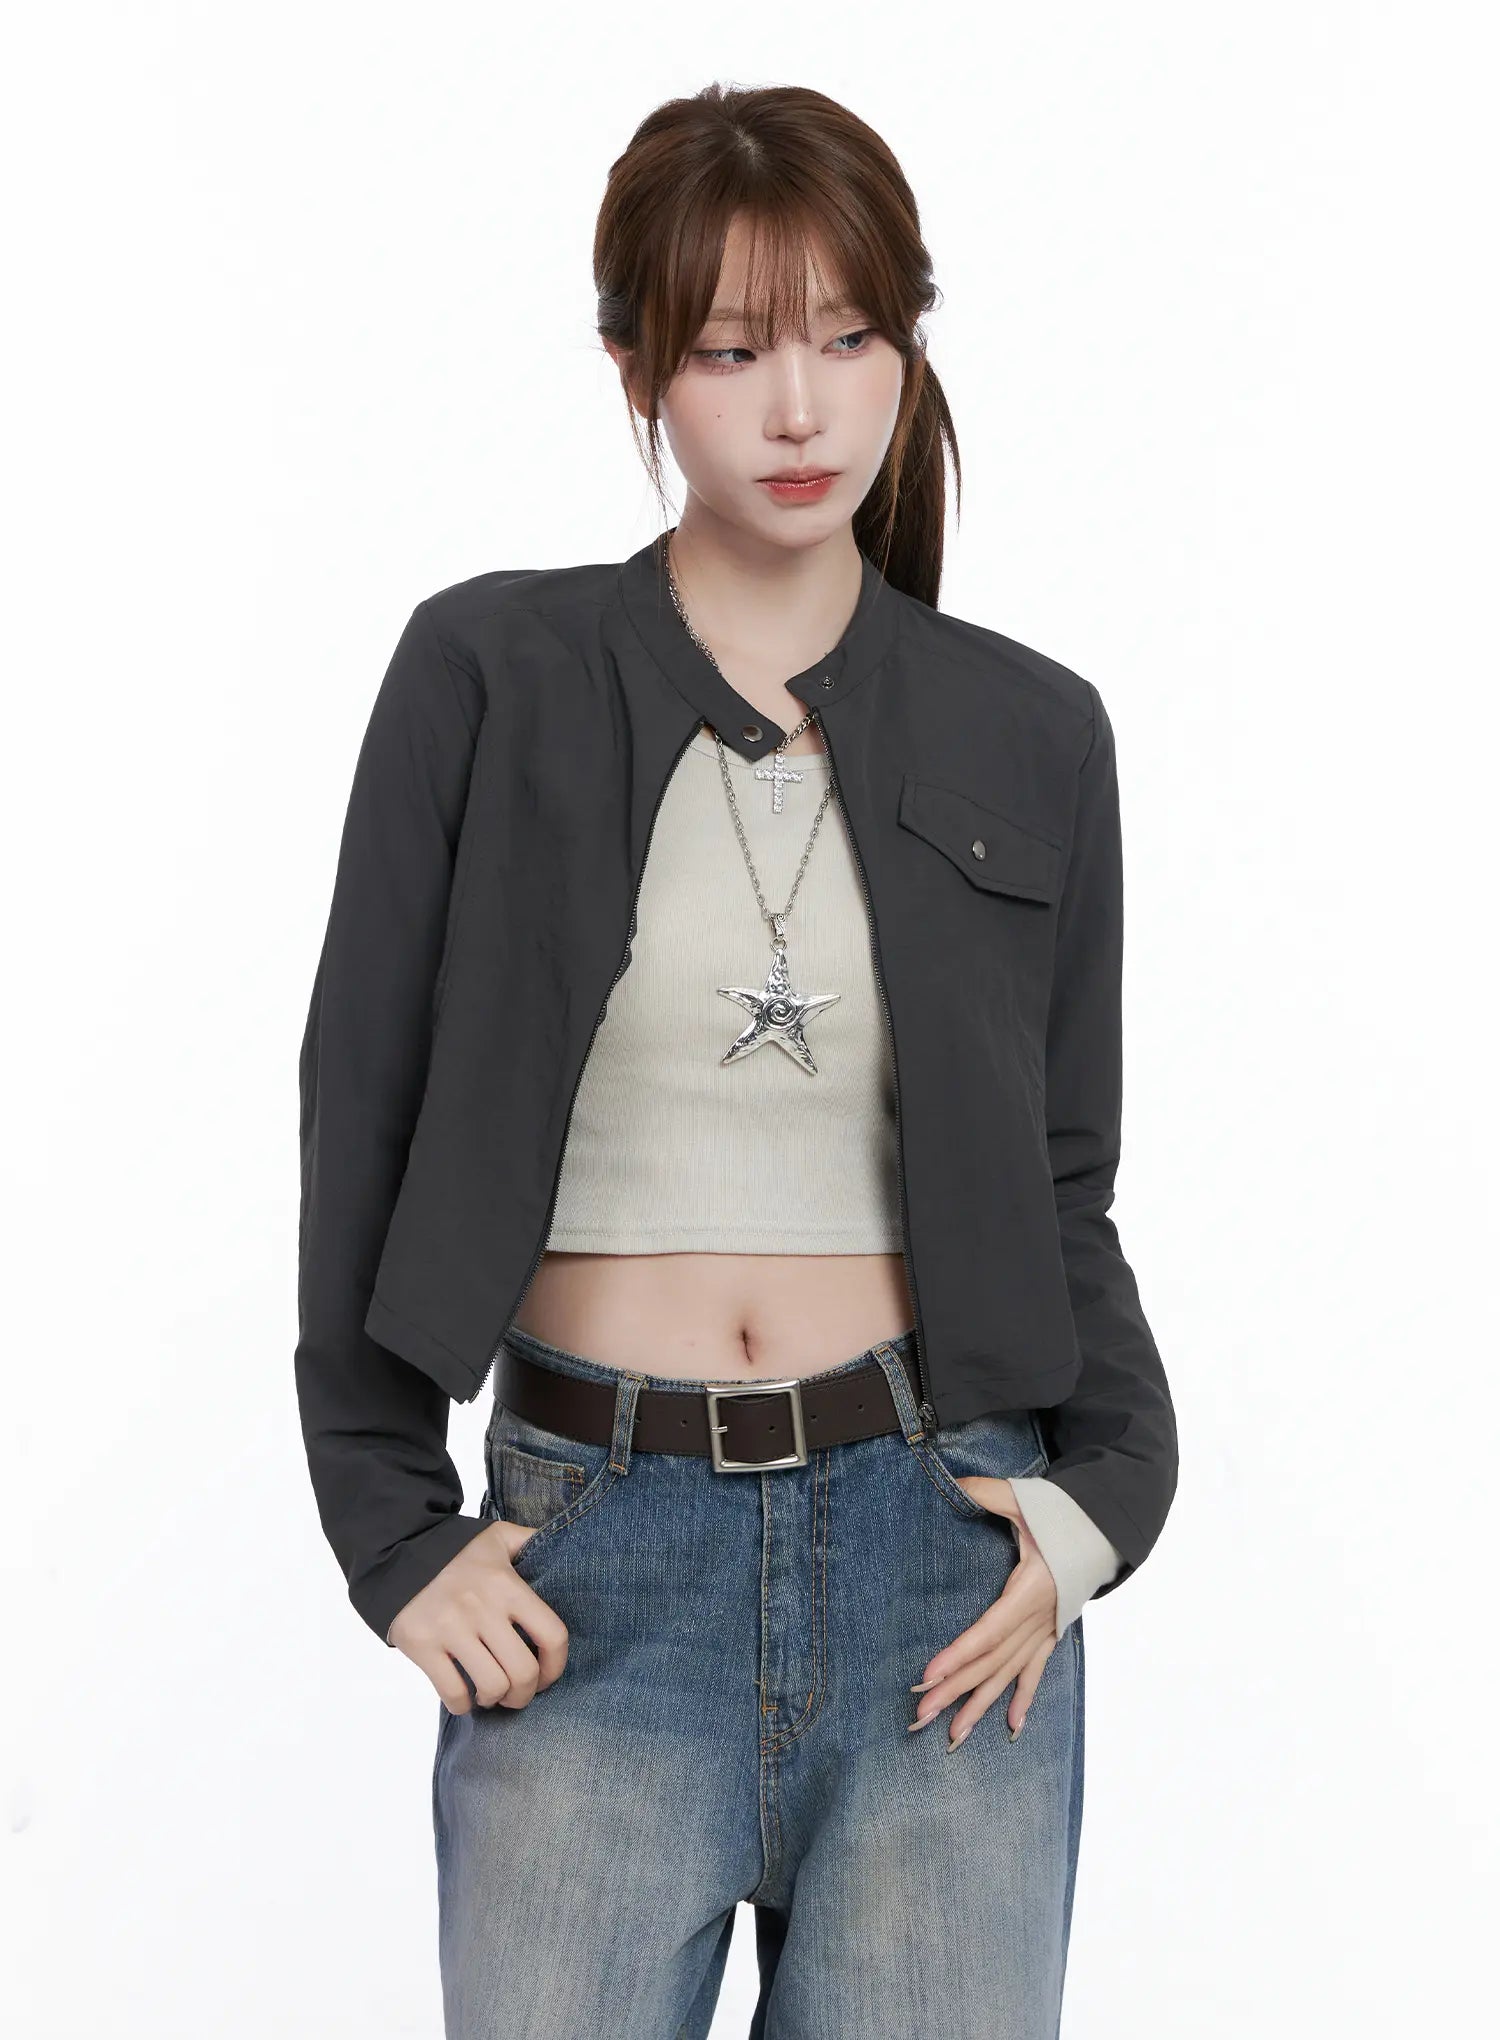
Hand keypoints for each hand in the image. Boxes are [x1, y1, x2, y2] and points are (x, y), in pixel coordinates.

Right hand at [387, 1518, 569, 1714]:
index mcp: (507, 1585)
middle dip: (525, 1693)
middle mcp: (482, 1608)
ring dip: (495, 1699)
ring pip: (492, 1686)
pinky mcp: (422, 1646)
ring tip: (491, 1693)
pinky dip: (462, 1704)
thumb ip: (531, 1541)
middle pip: (523, 1671)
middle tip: (517, 1692)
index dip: (556, 1666)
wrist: (396, 1549)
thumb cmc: (454, 1548)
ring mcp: (451, 1629)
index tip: (547, 1676)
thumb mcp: (497, 1536)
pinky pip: (452, 1692)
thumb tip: (562, 1543)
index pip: (552, 1635)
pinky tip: (464, 1695)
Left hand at [908, 1476, 1060, 1749]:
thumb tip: (953, 1482)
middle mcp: (1039, 1618)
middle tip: (922, 1715)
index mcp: (1031, 1588)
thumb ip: (986, 1492)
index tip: (929, 1676)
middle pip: (993, 1662)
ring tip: (953, 1736)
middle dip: (956, 1690)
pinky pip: (1035, 1672)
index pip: (989, 1630)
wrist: (1105, 1528)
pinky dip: (1023, 1700)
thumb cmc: (1062, 1514)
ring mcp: (1046, 1629)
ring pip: (1009, 1675)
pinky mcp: (1050, 1633)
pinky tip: (1010, 1729)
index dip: (959, 1654)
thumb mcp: (1025, 1499)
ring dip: (981, 1705)